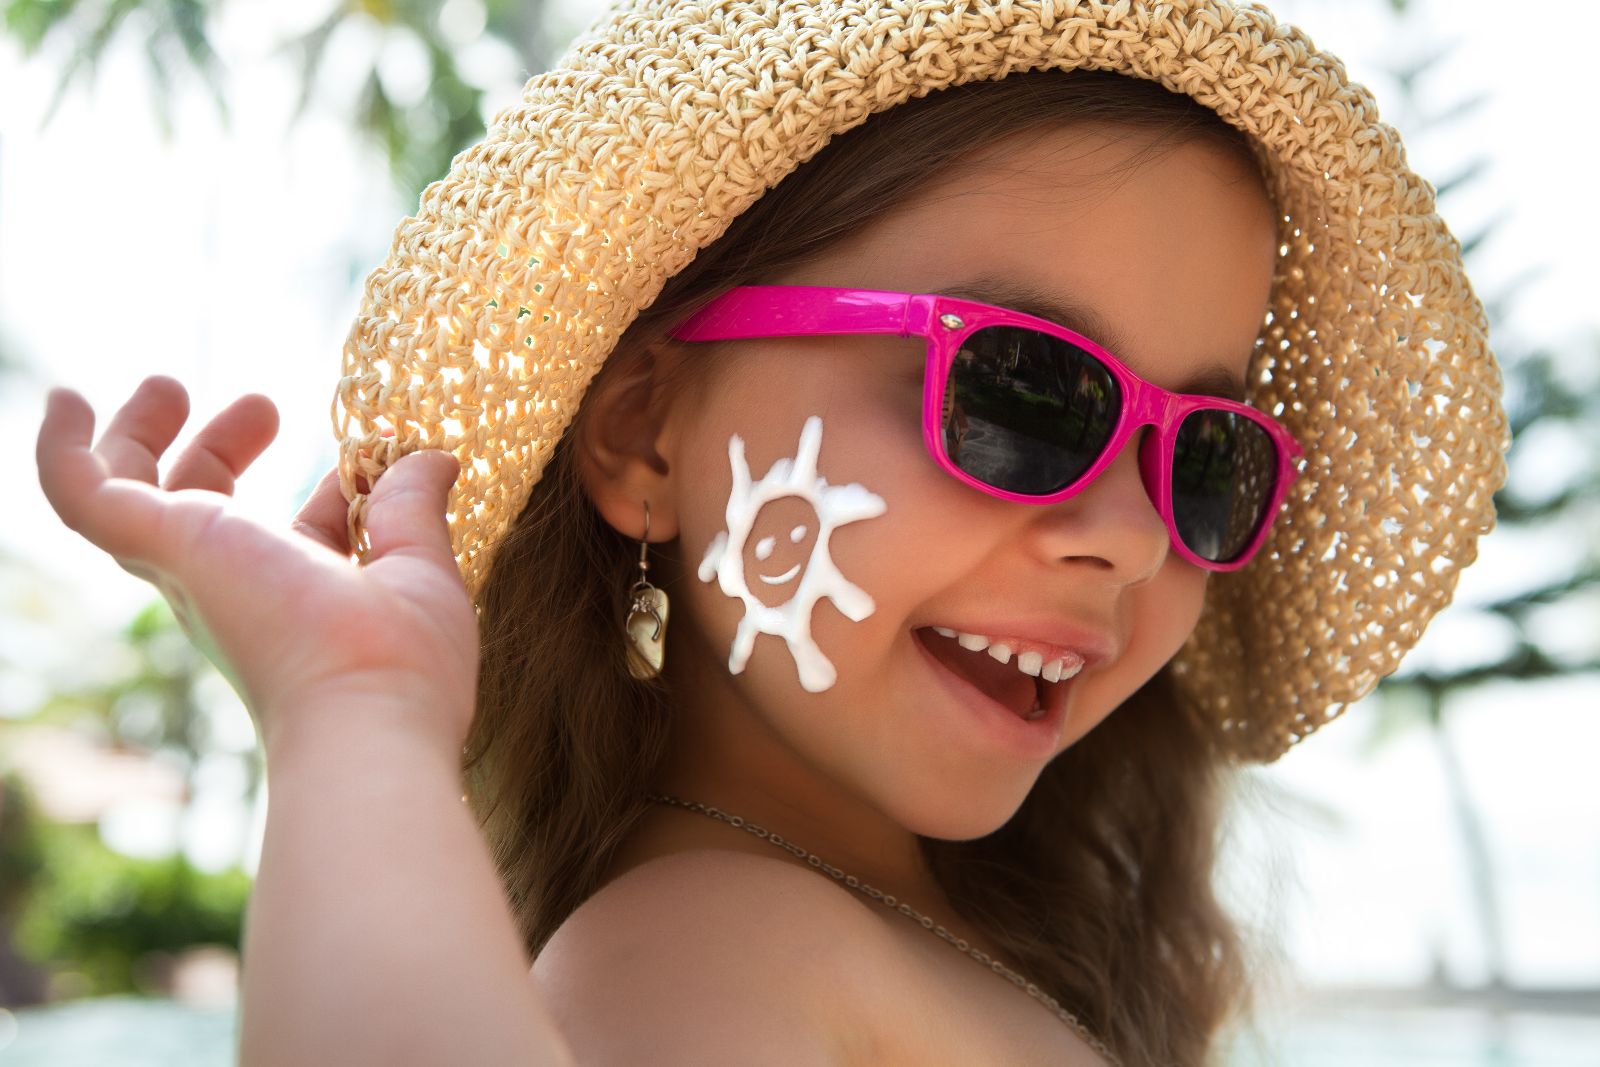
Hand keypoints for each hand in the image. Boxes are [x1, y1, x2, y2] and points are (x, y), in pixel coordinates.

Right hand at [36, 376, 478, 756]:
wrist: (368, 714)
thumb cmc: (400, 668)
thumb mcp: (420, 570)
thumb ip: (415, 511)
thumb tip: (434, 458)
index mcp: (301, 603)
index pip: (303, 535)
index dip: (336, 492)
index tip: (381, 458)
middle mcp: (235, 591)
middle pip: (204, 510)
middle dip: (221, 450)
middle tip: (263, 404)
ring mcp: (193, 569)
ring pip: (132, 500)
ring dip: (141, 439)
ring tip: (166, 385)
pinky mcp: (165, 545)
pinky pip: (81, 494)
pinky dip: (64, 449)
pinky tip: (64, 400)